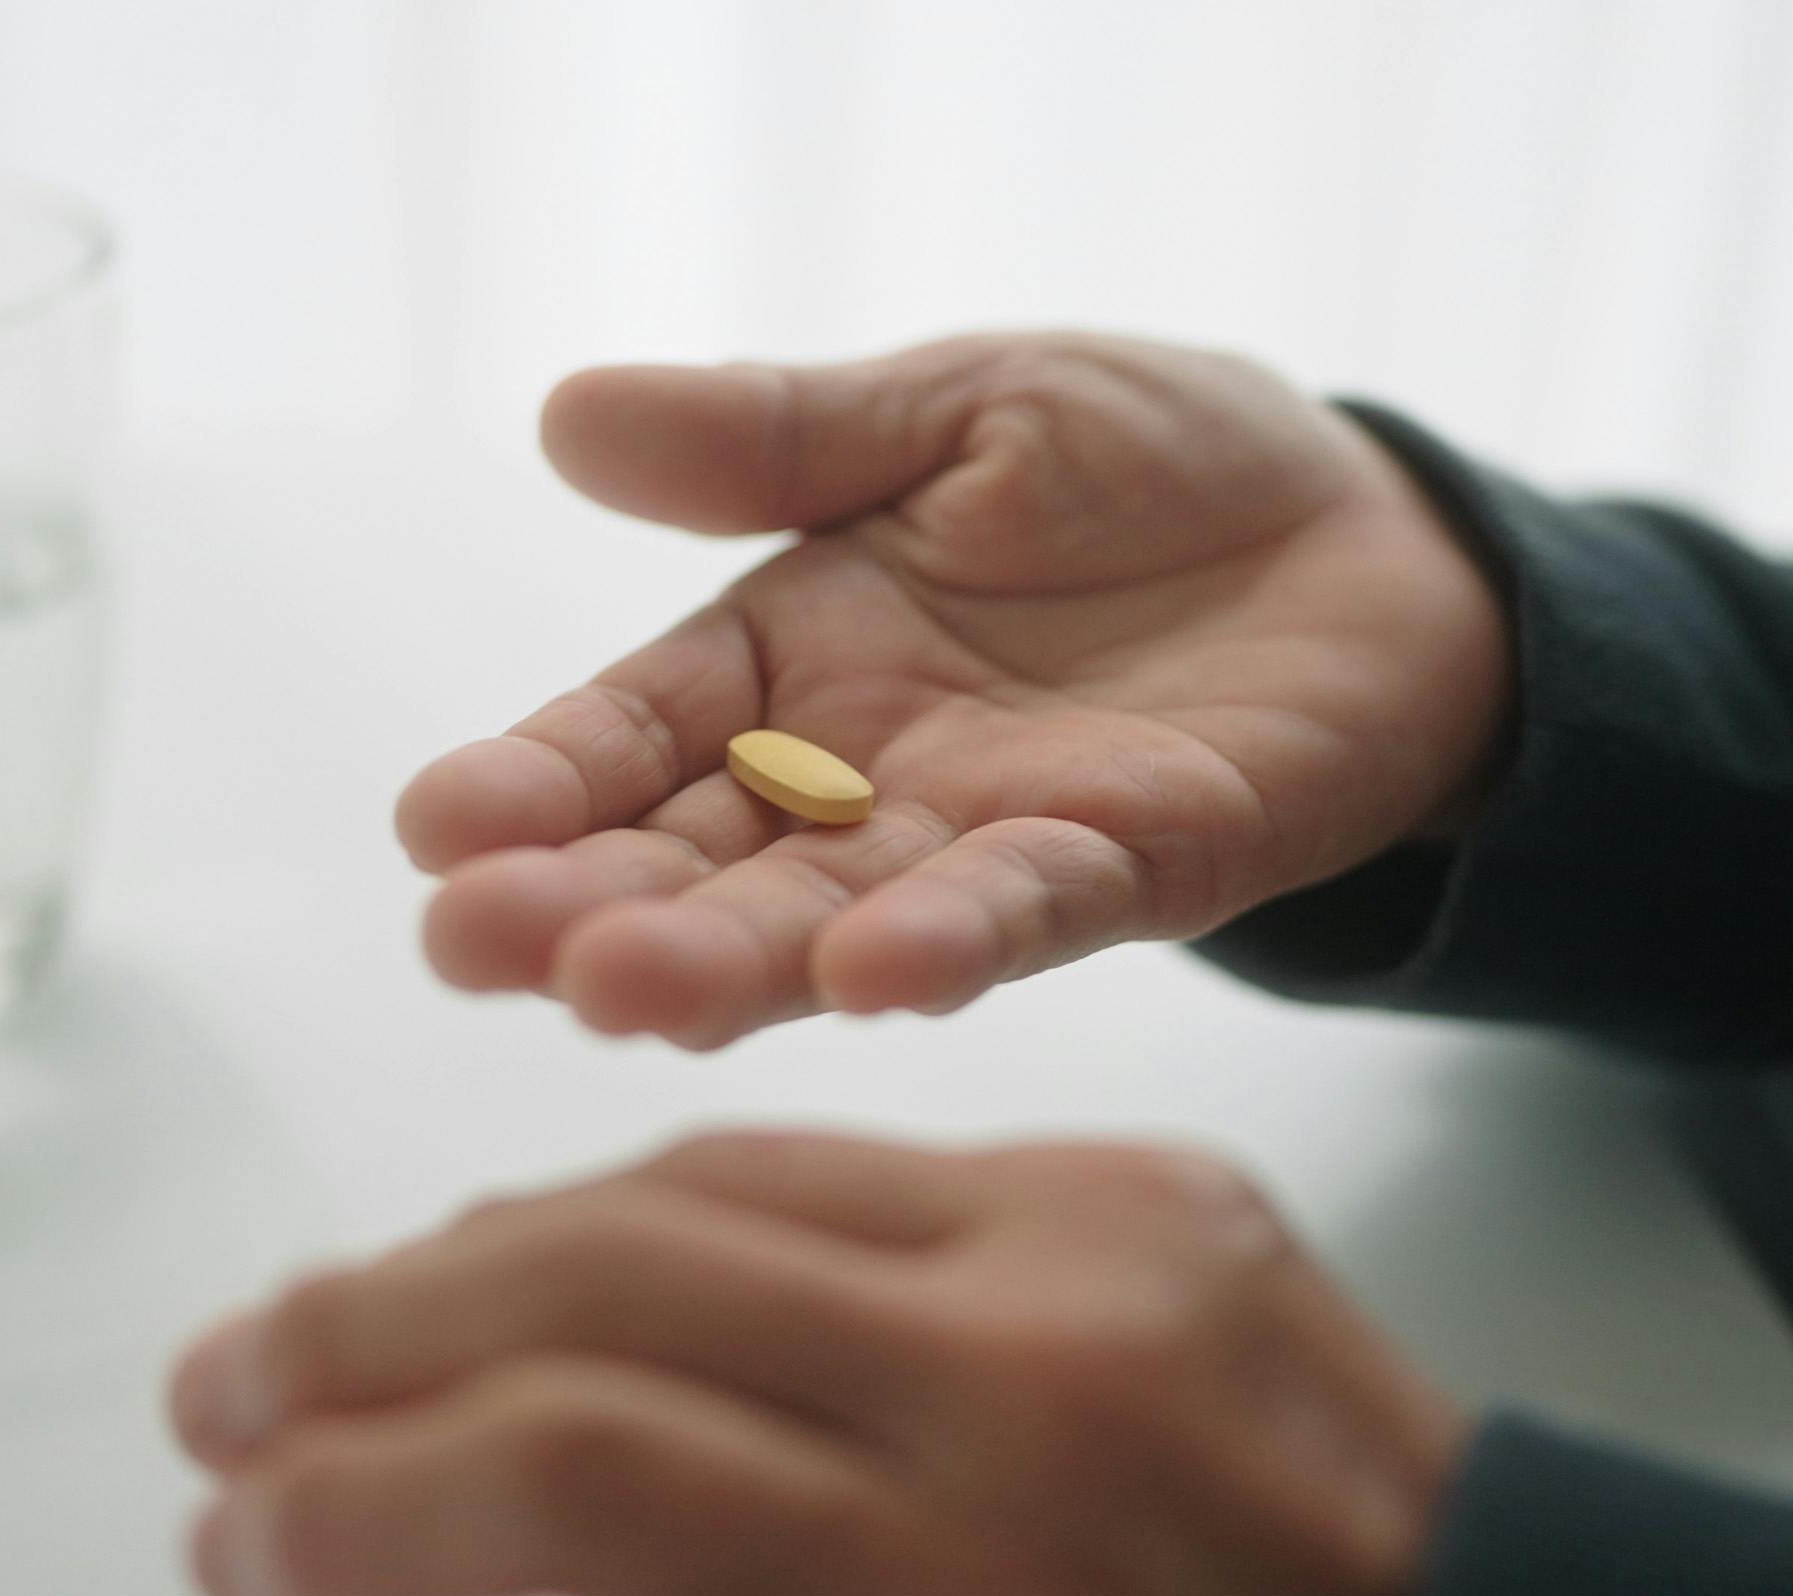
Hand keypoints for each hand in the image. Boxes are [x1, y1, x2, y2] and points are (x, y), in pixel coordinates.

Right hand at [170, 1132, 1467, 1595]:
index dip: (371, 1496)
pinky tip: (591, 1253)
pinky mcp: (1154, 1181)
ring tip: (377, 1304)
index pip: (592, 1468)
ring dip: (517, 1235)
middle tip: (240, 1376)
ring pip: (724, 1173)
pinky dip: (692, 1205)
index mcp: (984, 1570)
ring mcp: (1116, 1239)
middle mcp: (1049, 1364)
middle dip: (388, 1326)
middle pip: (629, 1274)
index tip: (241, 1527)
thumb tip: (441, 1567)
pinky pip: (855, 1164)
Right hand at [397, 334, 1509, 1046]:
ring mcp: (987, 836)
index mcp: (796, 656)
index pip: (641, 726)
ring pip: (834, 914)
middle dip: (590, 904)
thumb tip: (568, 412)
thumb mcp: (958, 409)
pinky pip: (1029, 909)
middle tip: (475, 948)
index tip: (433, 826)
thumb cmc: (1148, 465)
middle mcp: (864, 774)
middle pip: (704, 854)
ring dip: (733, 956)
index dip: (541, 777)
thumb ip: (783, 439)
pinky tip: (865, 970)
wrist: (1359, 538)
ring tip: (620, 990)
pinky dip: (948, 940)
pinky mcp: (1129, 868)